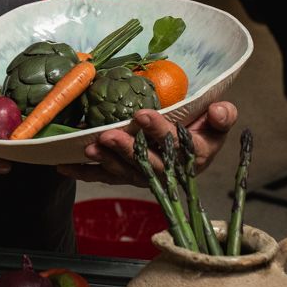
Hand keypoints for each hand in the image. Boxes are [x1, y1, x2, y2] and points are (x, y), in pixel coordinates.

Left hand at [56, 101, 237, 185]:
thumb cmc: (202, 126)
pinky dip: (85, 172)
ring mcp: (146, 175)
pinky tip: (65, 167)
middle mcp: (170, 171)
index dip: (159, 131)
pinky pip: (105, 176)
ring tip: (91, 147)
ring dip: (107, 160)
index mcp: (195, 155)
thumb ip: (221, 116)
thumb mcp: (216, 120)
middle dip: (127, 150)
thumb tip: (220, 109)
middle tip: (109, 134)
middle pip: (148, 164)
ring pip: (126, 172)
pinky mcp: (126, 176)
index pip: (178, 146)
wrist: (190, 143)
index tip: (142, 114)